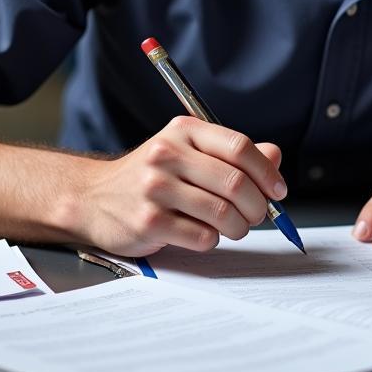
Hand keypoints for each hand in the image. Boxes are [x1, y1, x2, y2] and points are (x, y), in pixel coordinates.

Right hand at [74, 116, 284, 256]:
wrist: (92, 198)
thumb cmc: (150, 175)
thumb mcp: (188, 152)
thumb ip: (232, 154)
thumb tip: (274, 156)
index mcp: (183, 131)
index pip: (238, 147)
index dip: (266, 172)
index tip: (278, 190)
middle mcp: (168, 154)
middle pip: (235, 183)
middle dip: (257, 205)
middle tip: (258, 215)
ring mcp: (155, 188)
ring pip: (223, 213)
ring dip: (239, 227)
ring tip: (234, 227)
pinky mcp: (148, 222)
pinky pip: (202, 237)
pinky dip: (212, 240)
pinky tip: (202, 233)